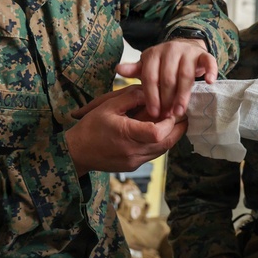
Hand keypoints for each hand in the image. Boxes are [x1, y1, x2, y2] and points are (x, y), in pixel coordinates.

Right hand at [64, 85, 186, 175]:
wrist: (76, 152)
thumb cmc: (91, 127)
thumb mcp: (108, 105)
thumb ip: (131, 97)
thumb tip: (151, 91)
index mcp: (126, 135)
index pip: (157, 133)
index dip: (169, 121)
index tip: (170, 110)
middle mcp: (133, 152)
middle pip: (167, 143)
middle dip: (177, 128)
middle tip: (181, 114)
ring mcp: (134, 161)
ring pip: (163, 150)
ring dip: (171, 135)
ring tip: (172, 120)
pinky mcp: (134, 166)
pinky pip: (154, 154)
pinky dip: (160, 142)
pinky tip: (158, 130)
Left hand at [116, 37, 217, 118]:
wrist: (184, 48)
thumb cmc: (162, 63)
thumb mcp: (147, 66)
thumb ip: (135, 70)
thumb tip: (118, 69)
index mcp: (153, 54)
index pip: (150, 77)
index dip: (152, 97)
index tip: (153, 113)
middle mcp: (170, 49)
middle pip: (168, 78)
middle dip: (167, 100)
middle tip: (167, 116)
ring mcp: (187, 51)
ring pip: (186, 75)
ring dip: (183, 95)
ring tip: (180, 112)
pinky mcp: (202, 54)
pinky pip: (208, 61)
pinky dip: (210, 71)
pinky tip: (209, 83)